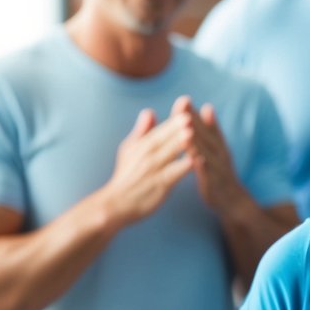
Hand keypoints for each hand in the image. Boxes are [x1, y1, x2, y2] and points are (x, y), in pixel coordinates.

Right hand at [101, 102, 194, 226]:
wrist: (116, 204)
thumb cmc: (125, 175)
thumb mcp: (129, 149)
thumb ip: (142, 131)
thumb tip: (149, 111)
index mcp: (143, 146)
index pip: (160, 130)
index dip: (172, 119)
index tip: (185, 105)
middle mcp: (147, 156)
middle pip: (164, 140)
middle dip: (176, 128)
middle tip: (190, 116)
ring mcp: (152, 171)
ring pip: (167, 156)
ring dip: (179, 145)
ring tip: (192, 134)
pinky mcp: (158, 187)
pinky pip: (170, 176)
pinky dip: (181, 169)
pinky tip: (193, 162)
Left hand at [179, 97, 246, 215]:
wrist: (234, 201)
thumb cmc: (220, 172)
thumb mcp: (218, 148)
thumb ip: (212, 130)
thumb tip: (207, 106)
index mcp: (217, 145)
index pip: (204, 127)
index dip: (194, 114)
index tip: (183, 99)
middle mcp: (220, 154)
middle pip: (206, 136)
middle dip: (194, 122)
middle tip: (183, 109)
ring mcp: (219, 170)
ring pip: (207, 154)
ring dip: (197, 142)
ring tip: (185, 131)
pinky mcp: (215, 186)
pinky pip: (209, 176)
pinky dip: (203, 167)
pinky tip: (195, 161)